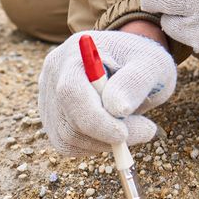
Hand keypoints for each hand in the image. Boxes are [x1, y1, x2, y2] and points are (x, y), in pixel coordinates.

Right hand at [38, 29, 176, 156]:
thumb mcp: (151, 64)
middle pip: (68, 120)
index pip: (71, 93)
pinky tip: (110, 130)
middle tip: (145, 130)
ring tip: (130, 125)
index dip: (96, 120)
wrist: (130, 62)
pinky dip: (92, 146)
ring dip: (102, 142)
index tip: (124, 134)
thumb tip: (117, 109)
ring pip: (66, 138)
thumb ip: (135, 82)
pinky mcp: (50, 116)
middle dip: (107, 135)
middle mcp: (54, 73)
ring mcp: (48, 95)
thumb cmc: (142, 60)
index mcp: (76, 52)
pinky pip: (65, 144)